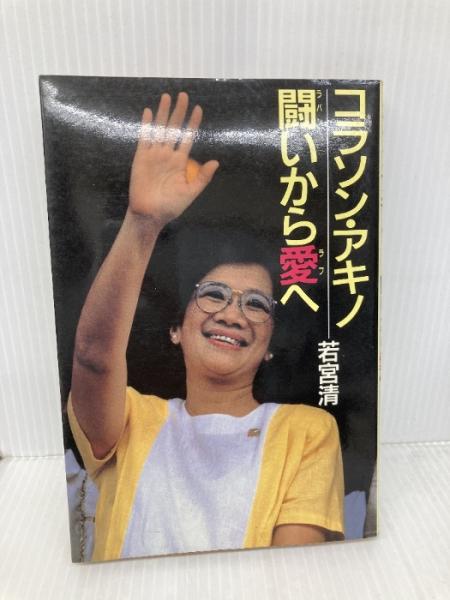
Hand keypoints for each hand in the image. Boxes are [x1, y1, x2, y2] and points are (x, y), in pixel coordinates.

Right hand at [129, 92, 218, 226]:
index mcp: (180, 162)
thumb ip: (202, 177)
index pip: (187, 138)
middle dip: (179, 112)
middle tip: (183, 95)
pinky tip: (149, 112)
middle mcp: (167, 155)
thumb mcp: (190, 192)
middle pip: (174, 129)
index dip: (192, 124)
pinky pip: (144, 138)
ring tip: (167, 97)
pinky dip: (147, 125)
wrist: (150, 215)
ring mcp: (154, 155)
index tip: (198, 109)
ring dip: (163, 113)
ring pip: (160, 129)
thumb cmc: (171, 206)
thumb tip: (216, 162)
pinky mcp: (141, 158)